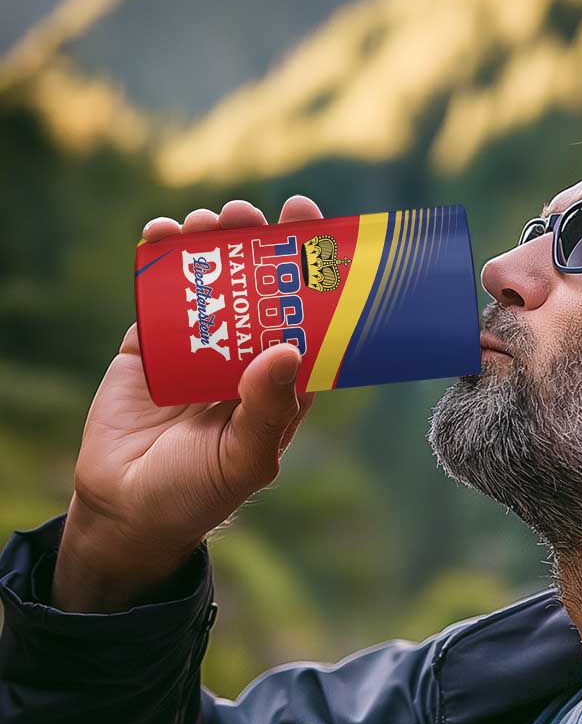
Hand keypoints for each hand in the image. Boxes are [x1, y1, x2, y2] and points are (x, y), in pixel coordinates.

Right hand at [53, 196, 321, 611]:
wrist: (126, 509)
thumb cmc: (199, 492)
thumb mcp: (244, 459)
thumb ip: (268, 409)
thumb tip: (289, 348)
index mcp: (280, 383)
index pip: (306, 320)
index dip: (312, 276)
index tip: (314, 228)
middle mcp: (244, 358)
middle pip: (259, 289)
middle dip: (259, 246)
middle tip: (254, 214)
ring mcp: (197, 348)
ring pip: (211, 283)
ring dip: (212, 245)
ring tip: (210, 221)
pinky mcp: (150, 345)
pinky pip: (158, 295)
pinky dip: (159, 261)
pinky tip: (161, 234)